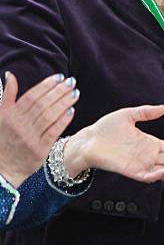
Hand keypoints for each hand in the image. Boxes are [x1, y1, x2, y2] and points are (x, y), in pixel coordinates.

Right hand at [0, 72, 77, 187]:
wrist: (2, 169)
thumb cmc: (3, 138)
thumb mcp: (1, 116)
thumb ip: (8, 95)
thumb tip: (11, 75)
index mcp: (11, 116)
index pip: (31, 96)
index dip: (46, 85)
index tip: (59, 77)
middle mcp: (20, 126)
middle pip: (43, 104)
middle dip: (59, 91)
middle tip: (72, 82)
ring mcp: (30, 138)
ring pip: (50, 116)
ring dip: (64, 103)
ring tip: (75, 93)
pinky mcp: (39, 150)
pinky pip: (53, 132)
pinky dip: (63, 121)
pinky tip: (72, 111)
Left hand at [64, 105, 163, 182]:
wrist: (88, 140)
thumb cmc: (106, 128)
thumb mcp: (129, 115)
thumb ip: (147, 112)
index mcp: (150, 142)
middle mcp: (147, 155)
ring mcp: (140, 164)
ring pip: (162, 169)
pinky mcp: (131, 171)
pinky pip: (147, 176)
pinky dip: (157, 176)